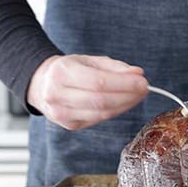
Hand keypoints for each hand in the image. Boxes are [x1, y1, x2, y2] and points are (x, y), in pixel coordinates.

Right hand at [27, 55, 148, 129]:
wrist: (43, 84)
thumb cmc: (70, 69)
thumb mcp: (90, 61)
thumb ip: (115, 67)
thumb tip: (138, 74)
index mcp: (61, 73)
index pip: (98, 82)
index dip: (124, 83)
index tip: (143, 81)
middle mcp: (57, 95)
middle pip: (100, 100)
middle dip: (128, 95)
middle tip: (145, 89)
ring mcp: (61, 113)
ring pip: (101, 114)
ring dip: (125, 105)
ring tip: (138, 95)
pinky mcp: (69, 125)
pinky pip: (99, 120)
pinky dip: (116, 111)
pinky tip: (125, 103)